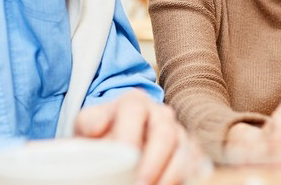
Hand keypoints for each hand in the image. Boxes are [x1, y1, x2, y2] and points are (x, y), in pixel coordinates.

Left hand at [74, 89, 204, 184]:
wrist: (114, 145)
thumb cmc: (100, 135)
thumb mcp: (87, 125)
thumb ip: (89, 123)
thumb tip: (97, 129)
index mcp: (134, 102)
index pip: (133, 110)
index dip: (129, 131)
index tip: (122, 152)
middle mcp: (160, 114)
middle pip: (164, 133)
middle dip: (153, 162)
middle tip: (140, 184)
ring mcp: (177, 132)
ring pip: (183, 151)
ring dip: (170, 175)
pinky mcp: (189, 152)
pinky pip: (193, 164)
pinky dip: (182, 178)